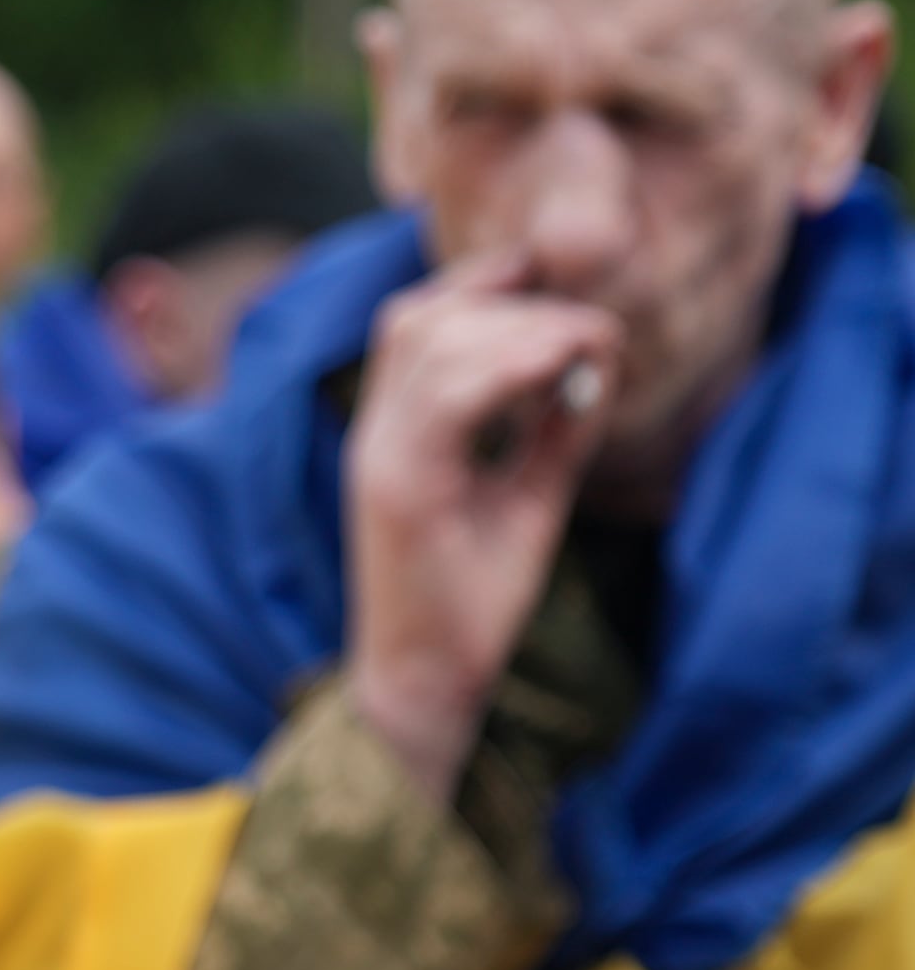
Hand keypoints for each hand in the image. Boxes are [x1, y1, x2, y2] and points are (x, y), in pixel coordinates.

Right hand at [342, 251, 618, 801]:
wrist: (427, 684)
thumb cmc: (472, 600)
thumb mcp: (526, 497)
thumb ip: (551, 430)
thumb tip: (595, 358)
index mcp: (393, 431)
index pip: (415, 317)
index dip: (485, 284)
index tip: (567, 300)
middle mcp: (374, 433)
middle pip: (423, 315)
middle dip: (520, 305)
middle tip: (595, 336)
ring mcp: (379, 457)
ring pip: (434, 341)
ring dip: (524, 328)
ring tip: (588, 349)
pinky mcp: (398, 489)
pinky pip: (449, 398)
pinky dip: (512, 368)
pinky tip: (566, 371)